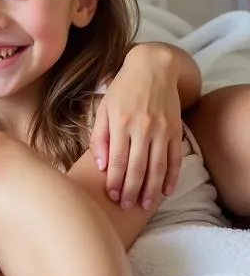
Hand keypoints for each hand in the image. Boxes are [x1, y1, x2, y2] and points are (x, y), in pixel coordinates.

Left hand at [90, 46, 183, 210]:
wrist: (153, 69)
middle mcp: (142, 128)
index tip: (111, 195)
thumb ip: (99, 136)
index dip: (114, 181)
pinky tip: (166, 191)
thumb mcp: (104, 108)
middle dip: (130, 190)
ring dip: (150, 189)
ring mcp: (161, 130)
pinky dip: (171, 176)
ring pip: (157, 167)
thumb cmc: (122, 89)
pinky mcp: (176, 130)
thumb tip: (100, 165)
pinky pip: (175, 158)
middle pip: (136, 167)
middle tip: (125, 206)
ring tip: (143, 205)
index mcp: (120, 123)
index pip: (116, 160)